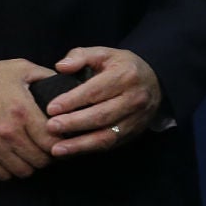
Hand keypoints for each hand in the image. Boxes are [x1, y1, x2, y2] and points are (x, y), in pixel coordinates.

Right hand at [0, 58, 57, 180]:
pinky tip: (15, 158)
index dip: (62, 142)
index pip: (52, 141)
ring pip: (24, 171)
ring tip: (33, 153)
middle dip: (49, 155)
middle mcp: (9, 133)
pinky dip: (12, 170)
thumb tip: (66, 84)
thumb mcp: (21, 68)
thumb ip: (46, 76)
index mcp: (23, 112)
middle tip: (49, 148)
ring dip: (32, 164)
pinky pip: (3, 175)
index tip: (62, 137)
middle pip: (40, 160)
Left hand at [44, 46, 161, 156]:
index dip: (72, 100)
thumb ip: (81, 56)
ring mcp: (136, 118)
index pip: (96, 90)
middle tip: (50, 127)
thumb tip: (61, 67)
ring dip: (79, 144)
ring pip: (106, 135)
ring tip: (56, 149)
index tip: (50, 108)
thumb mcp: (105, 54)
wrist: (154, 82)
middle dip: (74, 123)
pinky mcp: (133, 133)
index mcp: (126, 75)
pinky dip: (88, 149)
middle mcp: (134, 98)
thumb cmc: (122, 67)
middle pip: (101, 115)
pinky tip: (70, 152)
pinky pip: (109, 145)